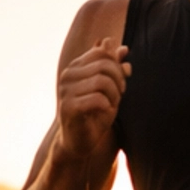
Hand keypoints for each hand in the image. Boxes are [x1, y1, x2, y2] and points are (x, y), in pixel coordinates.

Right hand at [56, 37, 129, 161]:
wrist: (80, 141)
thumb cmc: (95, 114)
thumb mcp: (110, 89)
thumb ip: (115, 68)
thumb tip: (124, 49)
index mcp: (75, 67)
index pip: (101, 53)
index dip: (117, 67)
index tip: (120, 84)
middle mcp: (67, 75)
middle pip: (104, 65)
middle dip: (118, 81)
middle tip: (119, 96)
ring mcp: (66, 91)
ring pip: (102, 81)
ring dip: (114, 95)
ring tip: (112, 105)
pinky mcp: (68, 107)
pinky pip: (97, 98)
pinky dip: (107, 106)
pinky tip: (105, 112)